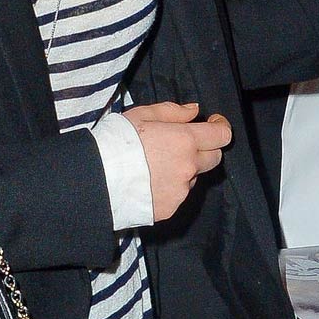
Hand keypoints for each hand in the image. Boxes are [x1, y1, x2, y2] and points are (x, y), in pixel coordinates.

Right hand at [125, 100, 231, 221]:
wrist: (96, 179)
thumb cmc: (116, 142)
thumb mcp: (141, 115)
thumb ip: (172, 111)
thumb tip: (194, 111)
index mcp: (185, 140)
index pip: (221, 135)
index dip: (221, 127)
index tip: (213, 124)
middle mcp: (188, 167)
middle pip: (214, 158)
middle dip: (205, 149)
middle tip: (184, 144)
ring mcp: (180, 190)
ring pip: (194, 177)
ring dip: (184, 170)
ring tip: (155, 166)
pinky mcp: (170, 208)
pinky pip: (178, 194)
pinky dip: (170, 187)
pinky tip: (149, 182)